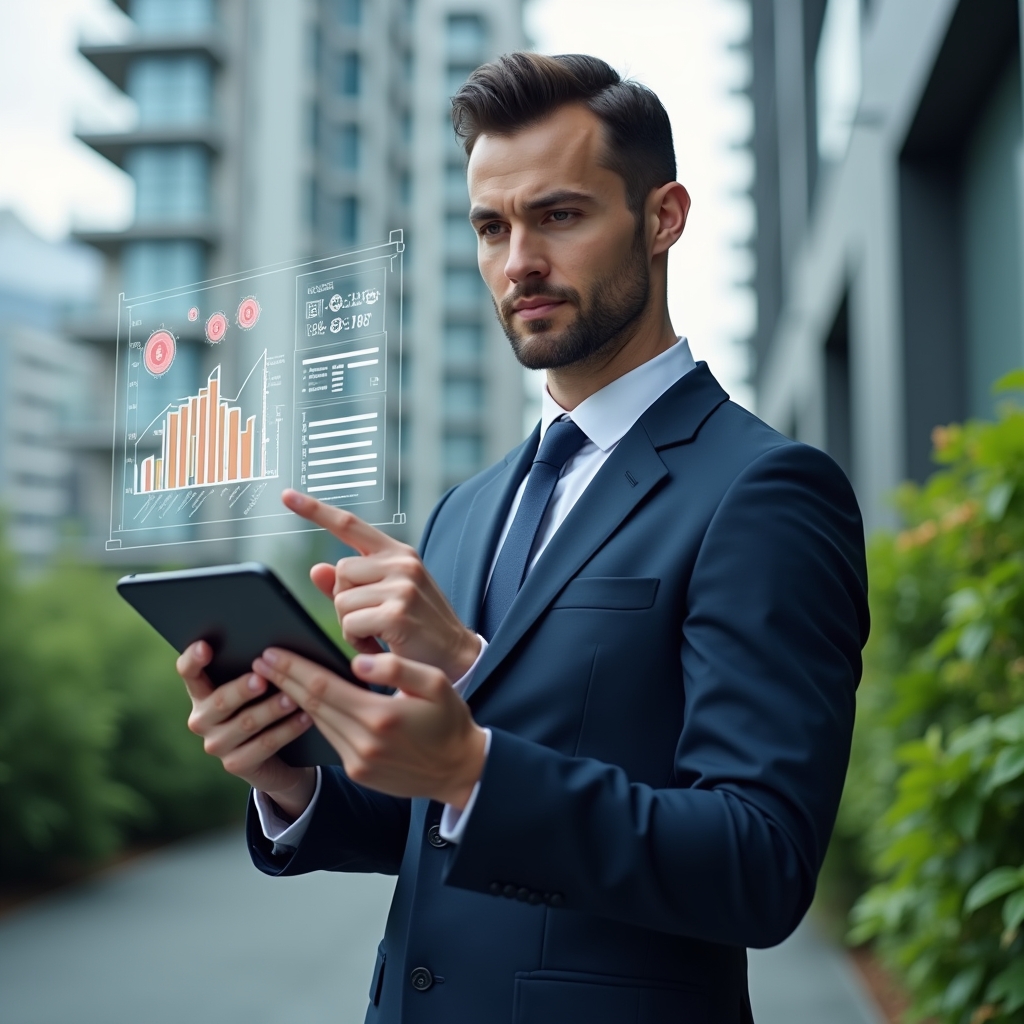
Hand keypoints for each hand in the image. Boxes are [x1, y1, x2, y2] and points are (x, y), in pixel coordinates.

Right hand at [176, 641, 316, 818]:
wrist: (275, 756)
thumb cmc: (264, 705)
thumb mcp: (256, 687)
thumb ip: (257, 668)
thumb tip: (275, 650)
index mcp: (202, 692)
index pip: (188, 672)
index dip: (193, 659)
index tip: (205, 646)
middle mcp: (202, 719)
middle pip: (220, 700)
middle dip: (242, 689)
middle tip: (263, 679)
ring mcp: (216, 744)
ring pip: (246, 723)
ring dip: (272, 709)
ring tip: (294, 698)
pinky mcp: (236, 764)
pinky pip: (265, 744)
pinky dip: (287, 730)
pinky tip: (305, 718)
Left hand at [253, 647, 487, 809]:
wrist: (460, 770)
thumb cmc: (450, 720)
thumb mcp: (436, 684)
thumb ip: (397, 668)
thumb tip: (359, 660)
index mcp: (380, 715)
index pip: (323, 686)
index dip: (293, 668)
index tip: (270, 652)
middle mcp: (363, 742)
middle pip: (311, 705)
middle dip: (283, 680)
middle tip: (258, 661)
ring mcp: (358, 761)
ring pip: (316, 722)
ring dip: (293, 700)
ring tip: (274, 678)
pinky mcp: (358, 772)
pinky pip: (329, 738)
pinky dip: (313, 718)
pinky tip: (303, 703)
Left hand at [282, 489, 480, 680]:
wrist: (456, 655)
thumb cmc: (419, 626)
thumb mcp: (387, 597)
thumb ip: (351, 583)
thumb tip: (316, 569)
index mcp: (397, 553)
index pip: (350, 525)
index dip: (315, 510)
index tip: (286, 496)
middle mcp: (401, 562)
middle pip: (339, 573)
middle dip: (344, 602)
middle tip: (369, 621)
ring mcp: (402, 585)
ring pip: (341, 600)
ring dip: (350, 625)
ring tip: (376, 634)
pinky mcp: (397, 612)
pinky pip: (350, 623)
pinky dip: (357, 640)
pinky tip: (377, 645)